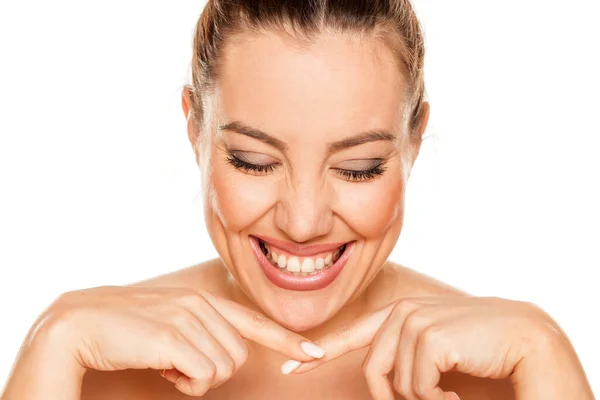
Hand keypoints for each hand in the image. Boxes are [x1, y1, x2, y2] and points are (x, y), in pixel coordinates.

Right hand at [40, 285, 323, 396]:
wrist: (78, 325)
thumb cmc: (124, 332)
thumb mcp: (168, 326)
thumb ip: (200, 332)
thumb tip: (222, 357)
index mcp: (201, 300)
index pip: (253, 321)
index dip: (286, 338)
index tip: (315, 351)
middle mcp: (200, 304)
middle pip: (238, 356)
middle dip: (212, 371)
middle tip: (175, 364)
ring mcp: (187, 317)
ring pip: (223, 369)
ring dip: (194, 378)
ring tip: (164, 363)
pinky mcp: (173, 335)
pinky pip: (203, 376)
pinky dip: (184, 383)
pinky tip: (159, 367)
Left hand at [288, 296, 565, 399]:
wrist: (525, 341)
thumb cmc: (480, 350)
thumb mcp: (435, 352)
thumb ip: (404, 356)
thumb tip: (382, 382)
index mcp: (401, 312)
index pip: (355, 334)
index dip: (322, 350)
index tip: (294, 366)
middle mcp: (402, 311)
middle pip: (373, 370)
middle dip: (391, 398)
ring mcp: (414, 320)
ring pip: (395, 383)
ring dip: (423, 399)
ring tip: (450, 391)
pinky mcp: (428, 335)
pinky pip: (416, 388)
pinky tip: (457, 391)